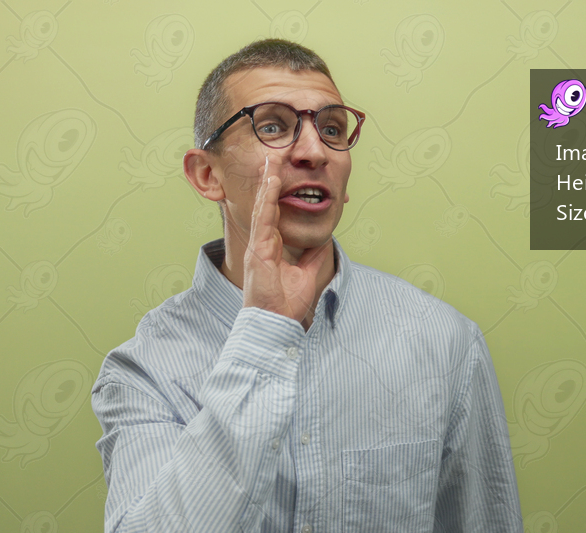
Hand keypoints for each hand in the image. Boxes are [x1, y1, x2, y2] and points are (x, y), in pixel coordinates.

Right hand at [242, 154, 329, 323]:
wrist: (278, 323)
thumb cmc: (289, 304)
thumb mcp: (310, 272)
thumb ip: (316, 253)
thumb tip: (326, 237)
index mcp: (273, 248)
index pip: (276, 214)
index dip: (279, 194)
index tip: (282, 173)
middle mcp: (264, 243)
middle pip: (266, 205)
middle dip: (269, 180)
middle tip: (273, 156)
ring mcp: (259, 245)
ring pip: (262, 206)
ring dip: (267, 181)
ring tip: (270, 159)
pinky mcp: (259, 250)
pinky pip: (264, 218)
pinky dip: (267, 198)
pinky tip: (271, 180)